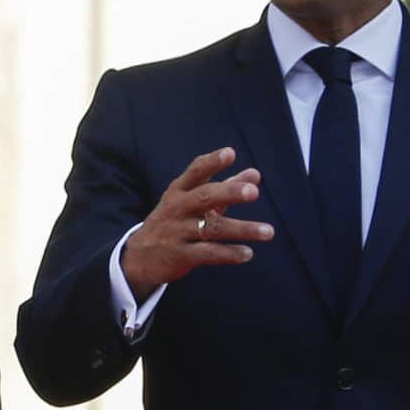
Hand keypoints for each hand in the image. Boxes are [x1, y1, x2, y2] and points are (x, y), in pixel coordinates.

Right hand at [118, 148, 270, 300]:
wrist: (141, 256)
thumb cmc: (175, 221)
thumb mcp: (193, 201)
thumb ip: (225, 187)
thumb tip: (255, 174)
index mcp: (179, 190)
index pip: (195, 172)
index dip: (212, 162)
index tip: (230, 153)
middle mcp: (177, 208)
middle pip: (204, 197)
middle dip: (229, 193)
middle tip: (254, 192)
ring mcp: (178, 232)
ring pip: (212, 228)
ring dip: (242, 229)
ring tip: (268, 232)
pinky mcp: (180, 255)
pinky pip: (208, 253)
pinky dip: (229, 254)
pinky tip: (247, 254)